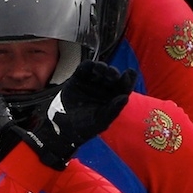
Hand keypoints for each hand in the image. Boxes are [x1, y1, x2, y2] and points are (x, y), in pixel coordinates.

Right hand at [17, 60, 136, 168]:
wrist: (63, 127)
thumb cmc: (84, 127)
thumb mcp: (100, 121)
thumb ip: (113, 110)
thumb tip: (125, 97)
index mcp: (113, 98)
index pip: (124, 87)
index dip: (128, 79)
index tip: (129, 73)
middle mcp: (104, 88)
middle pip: (112, 76)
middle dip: (113, 73)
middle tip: (113, 74)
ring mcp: (92, 82)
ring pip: (100, 70)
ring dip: (102, 67)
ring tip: (102, 69)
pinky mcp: (79, 78)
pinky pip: (85, 68)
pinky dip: (88, 66)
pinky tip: (91, 66)